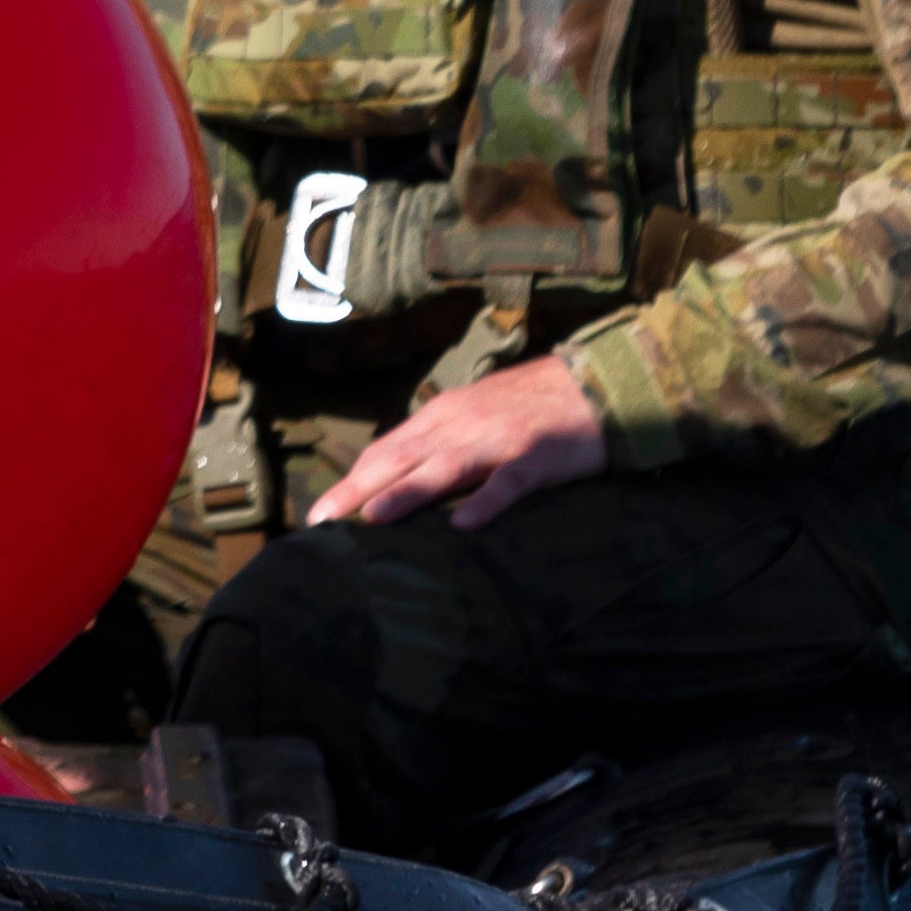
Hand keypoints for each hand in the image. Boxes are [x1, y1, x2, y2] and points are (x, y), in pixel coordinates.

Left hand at [306, 352, 606, 531]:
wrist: (589, 385)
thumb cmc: (524, 407)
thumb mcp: (471, 417)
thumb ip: (437, 442)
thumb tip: (395, 475)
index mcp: (442, 416)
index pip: (387, 450)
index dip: (353, 479)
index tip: (321, 512)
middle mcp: (460, 424)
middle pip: (401, 457)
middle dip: (359, 488)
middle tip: (322, 520)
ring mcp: (496, 439)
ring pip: (444, 467)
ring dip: (407, 491)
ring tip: (374, 517)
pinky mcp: (534, 457)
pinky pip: (507, 482)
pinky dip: (485, 502)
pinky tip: (464, 525)